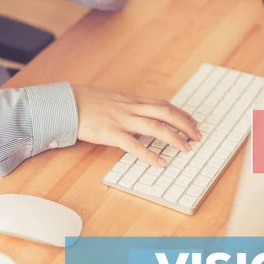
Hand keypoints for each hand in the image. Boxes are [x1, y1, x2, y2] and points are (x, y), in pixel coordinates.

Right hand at [72, 86, 201, 166]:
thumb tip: (138, 115)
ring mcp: (122, 120)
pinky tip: (160, 163)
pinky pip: (134, 145)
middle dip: (185, 124)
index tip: (193, 122)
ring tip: (186, 148)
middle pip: (165, 113)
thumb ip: (126, 107)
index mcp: (131, 100)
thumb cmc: (85, 102)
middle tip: (198, 136)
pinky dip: (149, 155)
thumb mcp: (111, 100)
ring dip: (174, 138)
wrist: (66, 103)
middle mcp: (130, 108)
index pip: (162, 104)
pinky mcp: (111, 133)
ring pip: (155, 127)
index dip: (180, 113)